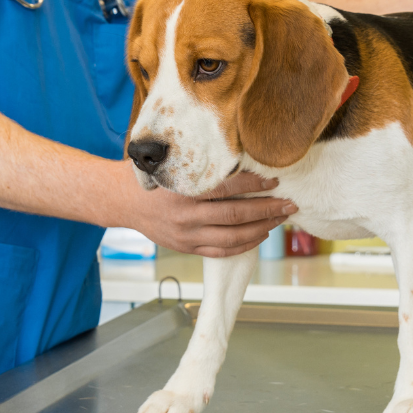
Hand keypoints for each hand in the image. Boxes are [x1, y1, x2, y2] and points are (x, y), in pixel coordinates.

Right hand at [123, 169, 296, 257]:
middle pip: (236, 215)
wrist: (123, 201)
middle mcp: (186, 215)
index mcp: (183, 191)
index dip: (254, 185)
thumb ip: (201, 166)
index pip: (227, 188)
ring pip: (233, 237)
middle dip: (267, 210)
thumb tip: (242, 160)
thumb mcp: (172, 165)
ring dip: (262, 229)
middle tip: (289, 204)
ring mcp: (187, 236)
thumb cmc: (151, 177)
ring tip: (280, 219)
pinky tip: (261, 235)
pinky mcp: (188, 248)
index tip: (274, 181)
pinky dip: (245, 245)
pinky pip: (222, 252)